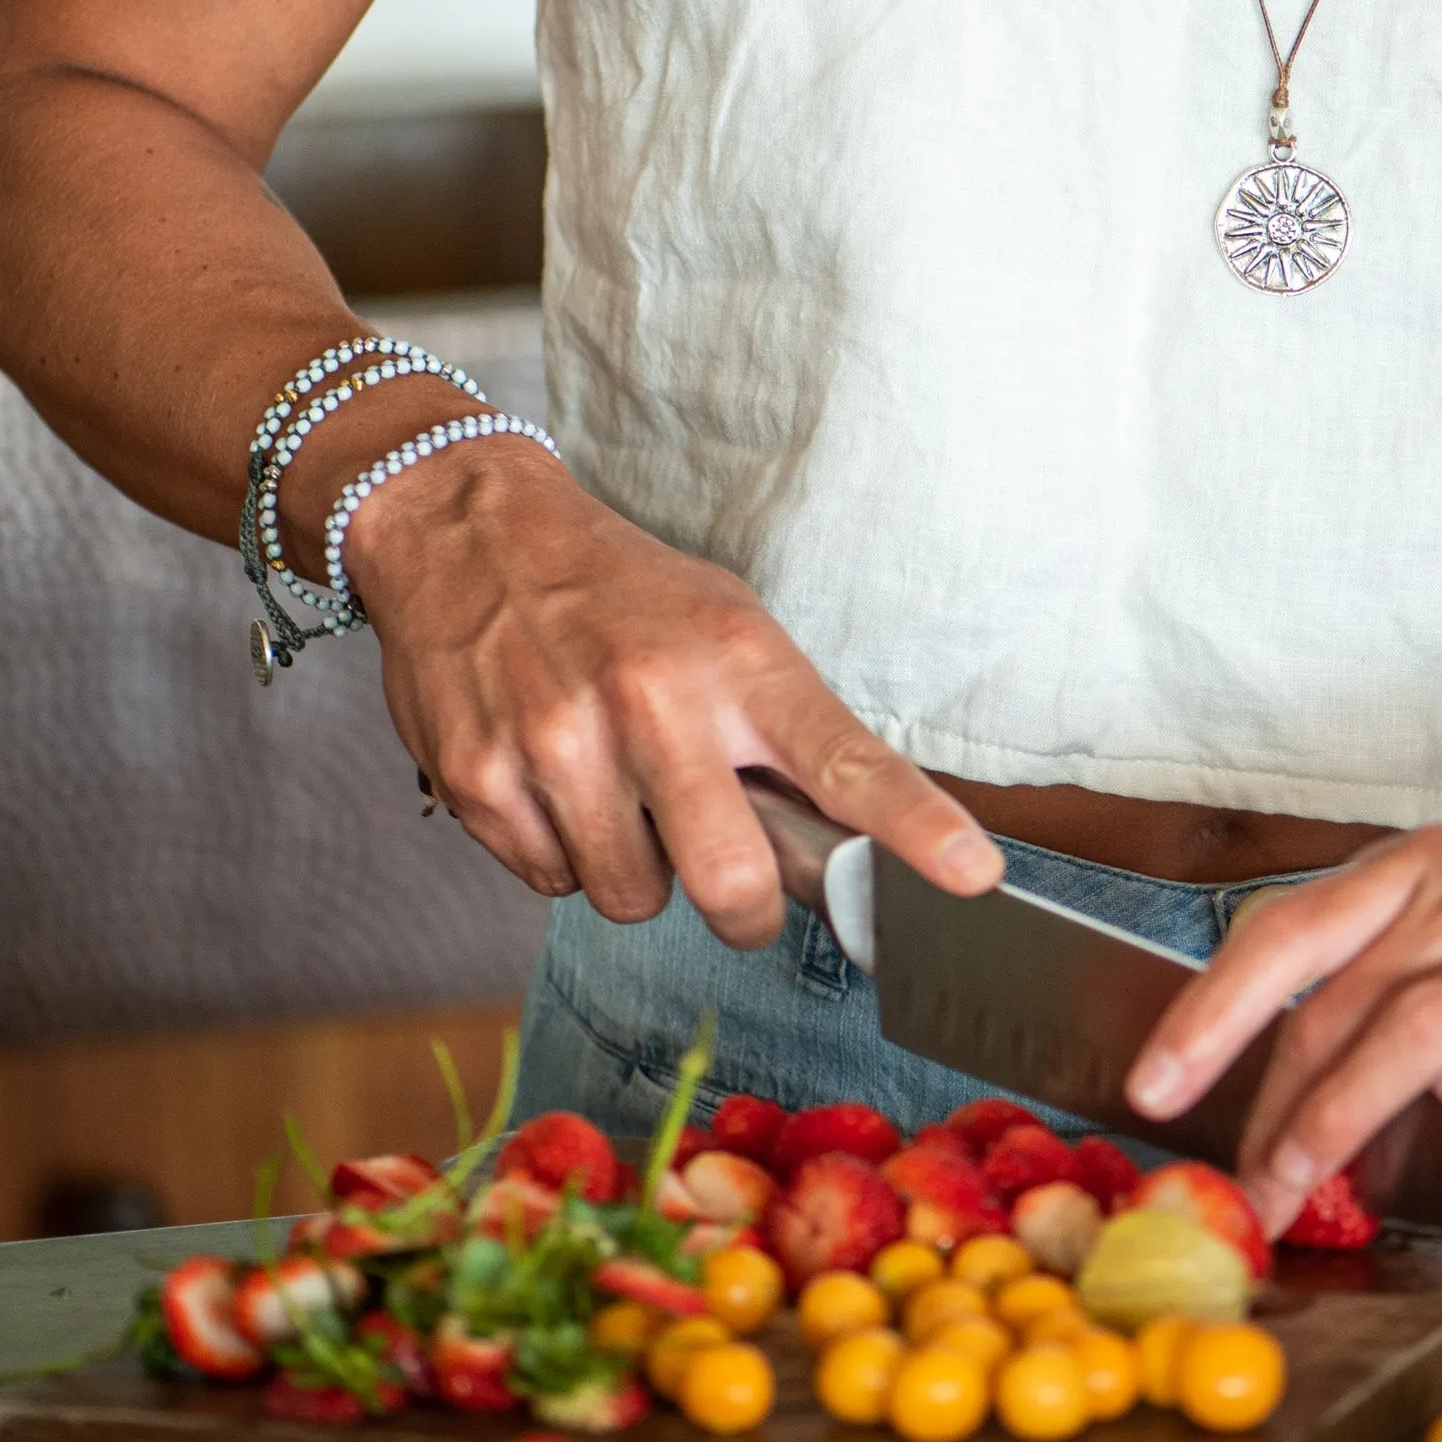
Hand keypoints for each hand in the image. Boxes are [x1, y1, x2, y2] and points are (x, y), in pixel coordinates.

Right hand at [343, 438, 1002, 944]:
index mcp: (736, 659)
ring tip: (617, 790)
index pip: (845, 759)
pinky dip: (561, 854)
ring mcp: (559, 742)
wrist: (469, 532)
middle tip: (732, 886)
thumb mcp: (727, 626)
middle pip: (732, 884)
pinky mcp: (482, 779)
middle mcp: (652, 699)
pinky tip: (554, 782)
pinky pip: (551, 883)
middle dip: (742, 910)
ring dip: (637, 872)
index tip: (972, 876)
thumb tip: (844, 856)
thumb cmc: (620, 592)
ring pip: (633, 899)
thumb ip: (785, 733)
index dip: (915, 827)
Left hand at [1124, 754, 1441, 1231]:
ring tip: (1306, 1192)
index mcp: (1435, 866)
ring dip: (1352, 1120)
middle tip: (1236, 1188)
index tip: (1154, 1083)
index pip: (1291, 931)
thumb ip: (1418, 995)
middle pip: (1349, 999)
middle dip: (1274, 1104)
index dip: (1211, 1011)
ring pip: (1433, 1031)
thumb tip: (1346, 1098)